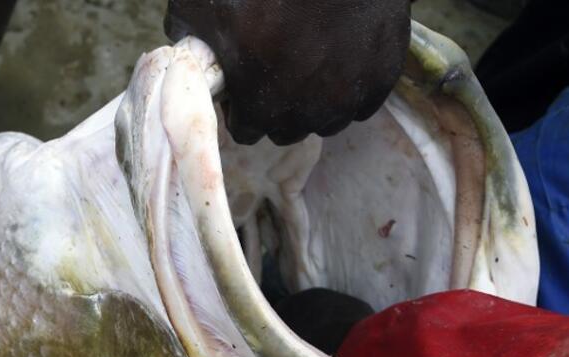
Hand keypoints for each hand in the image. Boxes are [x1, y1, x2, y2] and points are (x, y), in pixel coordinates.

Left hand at [165, 0, 410, 144]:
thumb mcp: (202, 4)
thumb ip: (187, 38)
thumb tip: (185, 54)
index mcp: (260, 106)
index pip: (245, 132)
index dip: (241, 106)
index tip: (244, 80)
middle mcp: (308, 113)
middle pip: (286, 129)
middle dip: (276, 106)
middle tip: (274, 67)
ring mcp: (350, 96)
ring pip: (327, 120)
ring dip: (314, 100)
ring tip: (308, 60)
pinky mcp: (383, 77)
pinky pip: (362, 101)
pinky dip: (351, 83)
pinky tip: (339, 53)